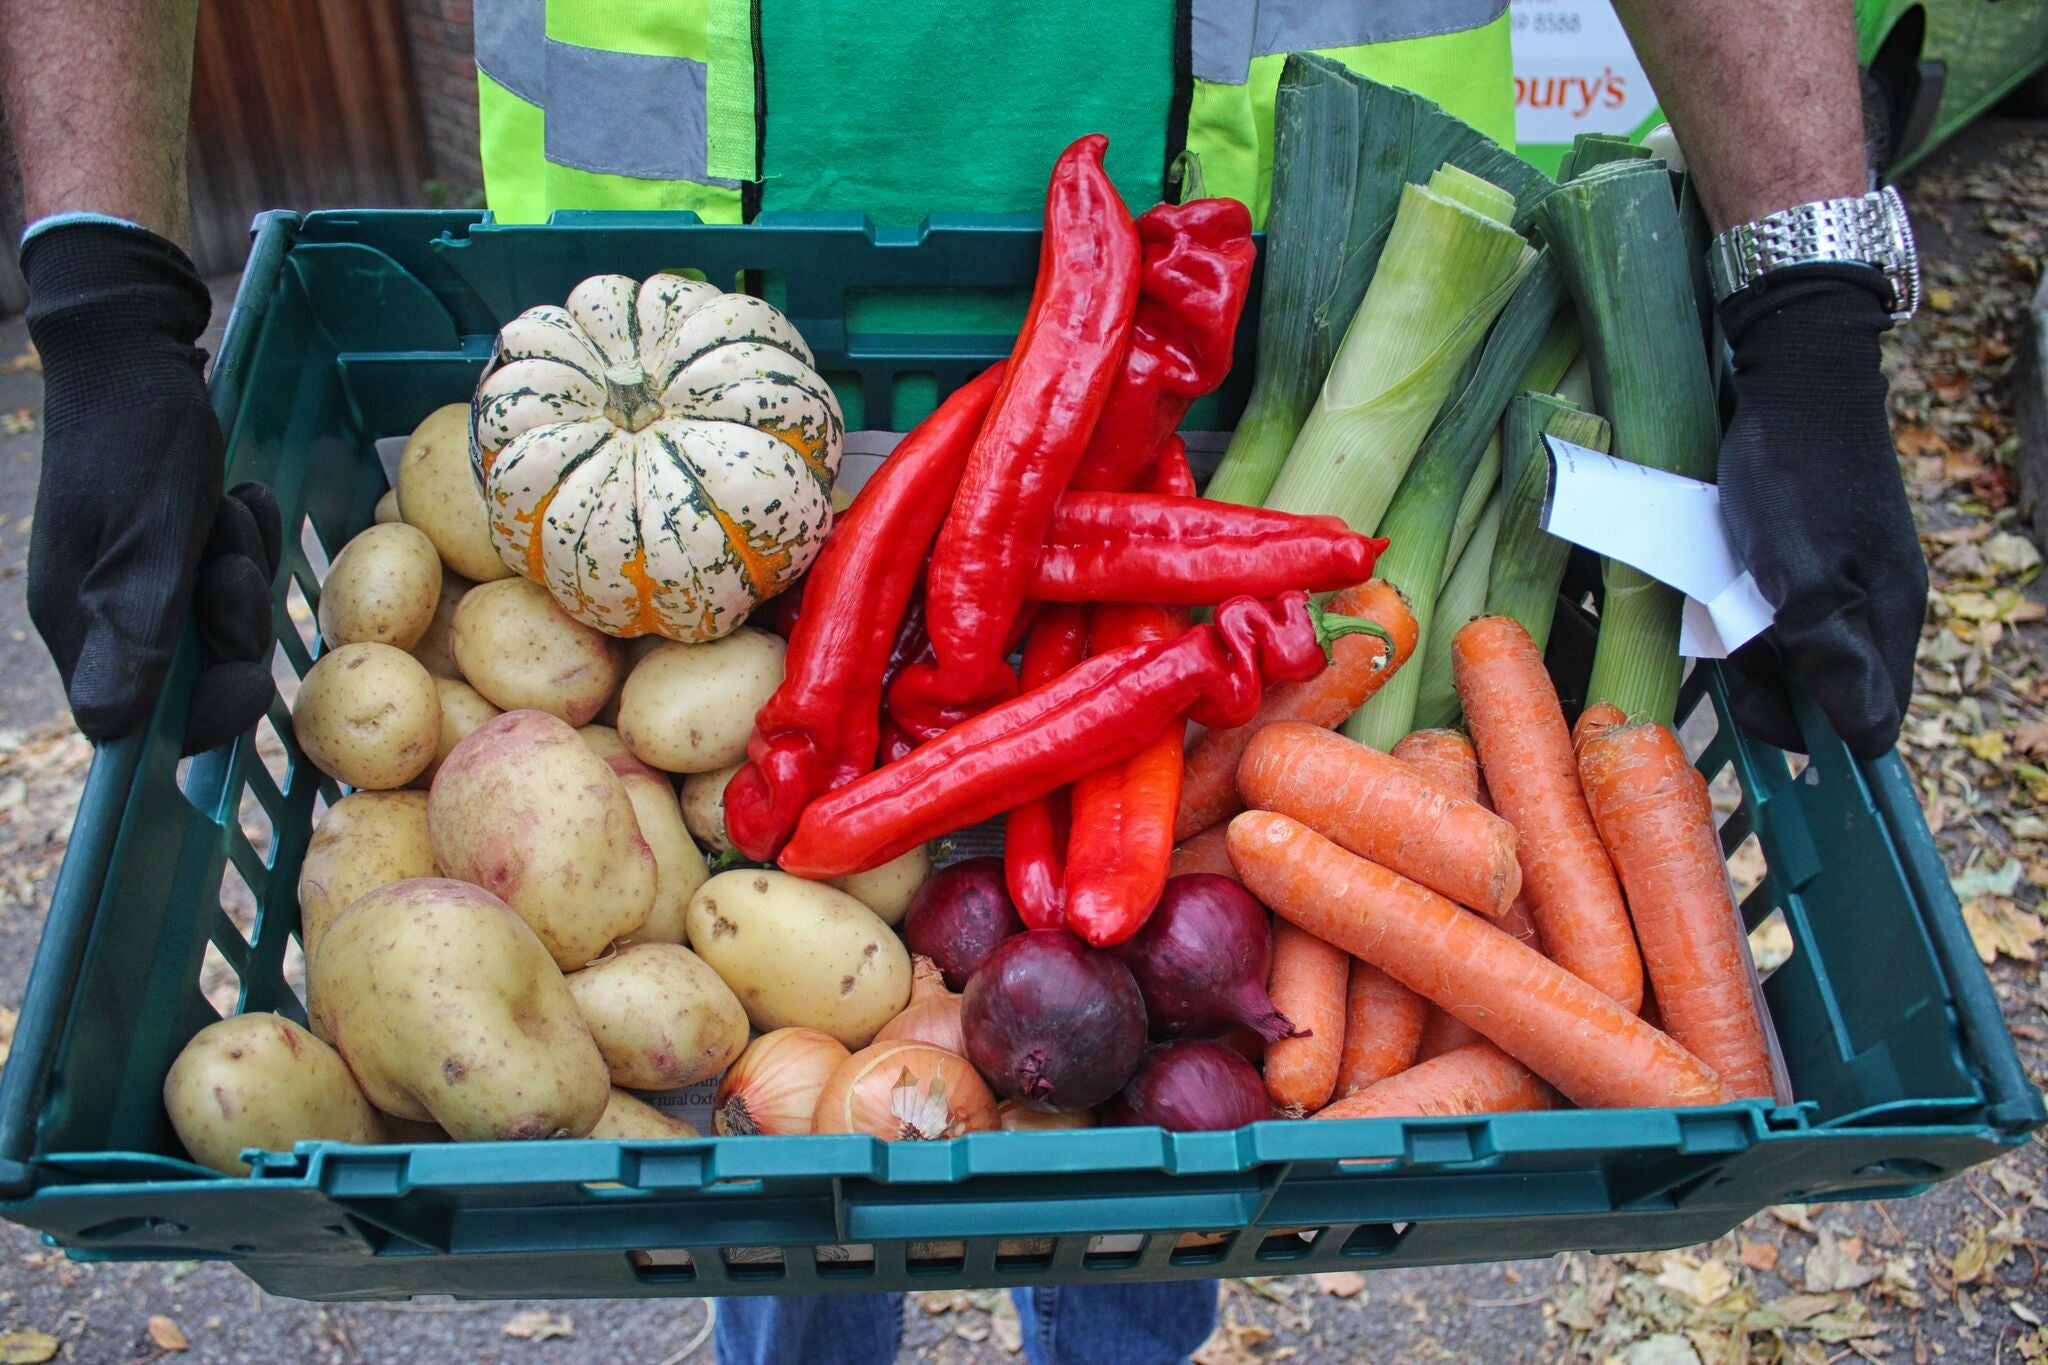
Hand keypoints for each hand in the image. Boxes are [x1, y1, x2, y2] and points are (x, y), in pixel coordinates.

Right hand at [23, 220, 279, 754]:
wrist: (136, 350)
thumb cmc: (137, 438)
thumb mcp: (148, 536)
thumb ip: (137, 629)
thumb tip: (112, 727)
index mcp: (81, 623)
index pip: (136, 720)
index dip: (202, 711)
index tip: (248, 675)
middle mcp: (103, 611)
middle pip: (194, 673)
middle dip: (233, 624)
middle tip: (231, 562)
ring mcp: (140, 577)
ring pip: (222, 621)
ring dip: (244, 569)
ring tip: (228, 510)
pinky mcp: (173, 544)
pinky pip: (229, 572)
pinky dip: (246, 539)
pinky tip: (239, 496)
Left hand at [1716, 263, 1925, 758]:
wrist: (1792, 380)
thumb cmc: (1793, 477)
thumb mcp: (1800, 572)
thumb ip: (1828, 650)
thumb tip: (1866, 736)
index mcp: (1886, 619)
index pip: (1870, 719)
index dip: (1810, 729)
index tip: (1751, 705)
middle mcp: (1873, 608)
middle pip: (1826, 688)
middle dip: (1770, 683)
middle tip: (1725, 646)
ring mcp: (1842, 580)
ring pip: (1795, 649)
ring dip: (1751, 645)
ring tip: (1716, 605)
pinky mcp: (1810, 555)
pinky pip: (1779, 608)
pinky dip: (1744, 608)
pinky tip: (1716, 586)